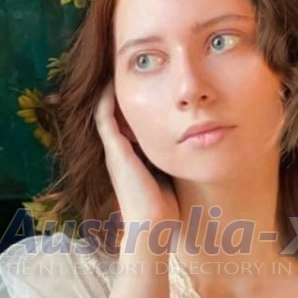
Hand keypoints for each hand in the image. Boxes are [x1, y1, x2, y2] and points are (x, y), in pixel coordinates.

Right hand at [94, 81, 181, 248]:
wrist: (153, 228)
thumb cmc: (164, 210)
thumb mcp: (168, 175)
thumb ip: (171, 160)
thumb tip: (192, 145)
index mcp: (129, 158)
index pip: (124, 123)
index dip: (129, 104)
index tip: (143, 84)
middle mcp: (118, 153)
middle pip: (113, 114)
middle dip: (118, 93)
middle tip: (127, 70)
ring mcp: (114, 152)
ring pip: (105, 112)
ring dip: (109, 91)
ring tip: (117, 69)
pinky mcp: (115, 152)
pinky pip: (105, 118)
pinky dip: (107, 99)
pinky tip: (113, 82)